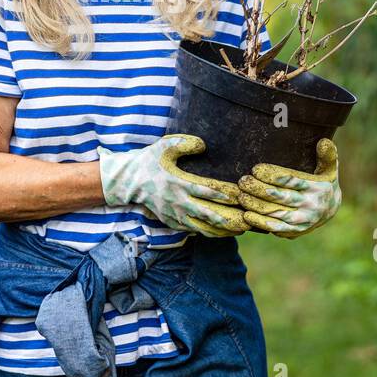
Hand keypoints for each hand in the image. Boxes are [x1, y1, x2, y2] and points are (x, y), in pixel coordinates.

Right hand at [98, 134, 248, 236]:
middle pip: (208, 214)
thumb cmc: (149, 161)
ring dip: (221, 231)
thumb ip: (184, 144)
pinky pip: (193, 231)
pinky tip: (221, 232)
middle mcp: (178, 203)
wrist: (129, 182)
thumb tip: (204, 145)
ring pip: (202, 228)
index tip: (240, 196)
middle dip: (228, 219)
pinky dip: (208, 232)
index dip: (224, 194)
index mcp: (179, 184)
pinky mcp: (171, 222)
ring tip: (239, 231)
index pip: (206, 191)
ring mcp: (174, 215)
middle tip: (247, 220)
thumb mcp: (164, 147)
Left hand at [236, 138, 340, 238]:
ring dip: (257, 205)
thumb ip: (327, 155)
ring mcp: (303, 220)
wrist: (330, 210)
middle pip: (282, 197)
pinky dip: (261, 222)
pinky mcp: (295, 231)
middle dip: (259, 189)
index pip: (292, 180)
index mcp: (317, 188)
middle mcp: (311, 205)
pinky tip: (246, 215)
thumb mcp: (330, 169)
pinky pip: (276, 227)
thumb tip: (323, 141)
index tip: (255, 169)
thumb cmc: (324, 183)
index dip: (273, 175)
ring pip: (276, 212)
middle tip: (243, 181)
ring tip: (241, 196)